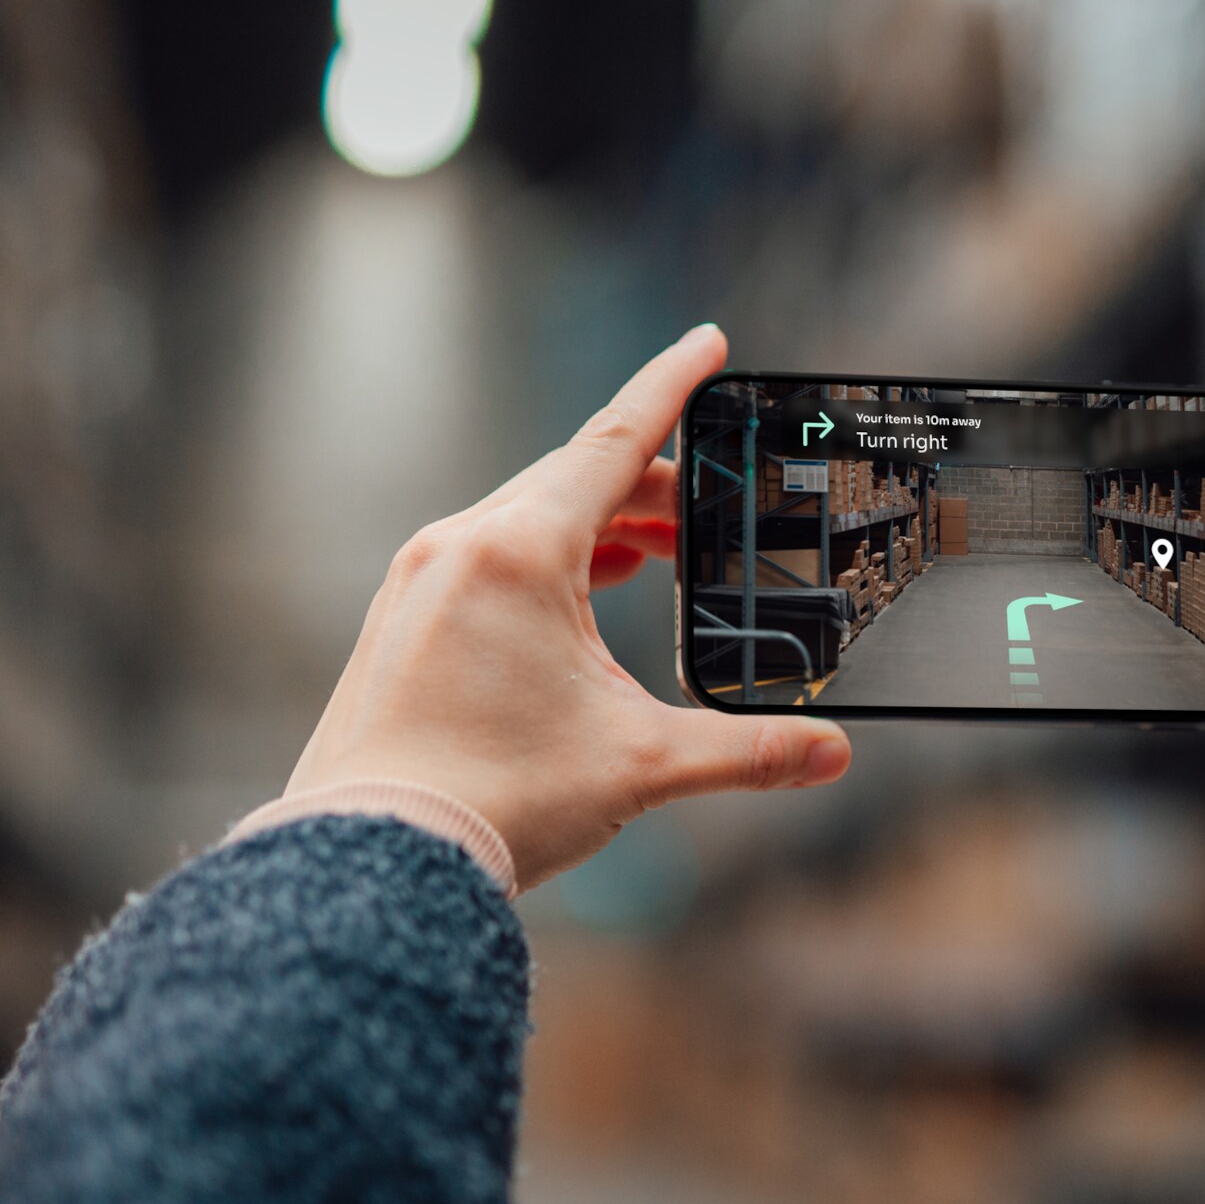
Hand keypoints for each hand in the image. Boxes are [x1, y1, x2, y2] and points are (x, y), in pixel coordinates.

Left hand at [286, 324, 852, 889]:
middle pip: (575, 480)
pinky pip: (487, 558)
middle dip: (654, 485)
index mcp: (519, 552)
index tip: (708, 344)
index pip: (614, 440)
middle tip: (713, 505)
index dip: (672, 387)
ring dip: (601, 525)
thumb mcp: (640, 766)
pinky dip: (549, 559)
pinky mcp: (400, 622)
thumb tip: (831, 755)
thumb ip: (746, 752)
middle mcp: (460, 547)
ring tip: (657, 553)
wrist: (372, 859)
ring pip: (528, 519)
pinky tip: (582, 596)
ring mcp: (419, 582)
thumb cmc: (494, 799)